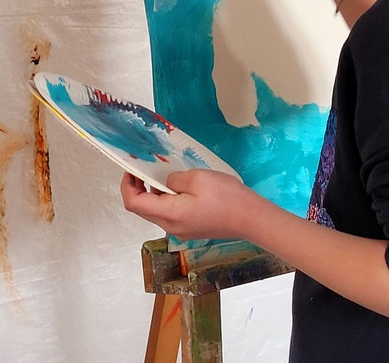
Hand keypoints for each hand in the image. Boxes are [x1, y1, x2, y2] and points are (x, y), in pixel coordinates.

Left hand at [120, 169, 247, 241]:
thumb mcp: (197, 178)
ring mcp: (181, 231)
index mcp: (168, 214)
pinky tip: (180, 188)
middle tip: (143, 169)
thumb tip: (167, 184)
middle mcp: (170, 227)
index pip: (133, 203)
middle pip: (142, 210)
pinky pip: (170, 215)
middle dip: (138, 189)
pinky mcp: (191, 229)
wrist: (250, 218)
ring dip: (153, 195)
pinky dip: (167, 201)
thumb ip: (174, 179)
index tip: (131, 169)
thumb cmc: (225, 197)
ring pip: (157, 213)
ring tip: (163, 176)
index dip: (127, 186)